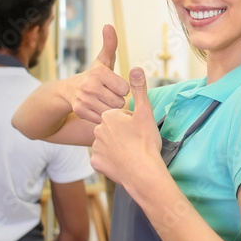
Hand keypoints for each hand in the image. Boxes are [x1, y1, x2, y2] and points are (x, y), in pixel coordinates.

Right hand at [70, 24, 129, 123]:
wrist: (69, 90)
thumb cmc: (94, 75)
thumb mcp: (103, 60)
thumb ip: (110, 44)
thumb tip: (109, 25)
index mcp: (99, 73)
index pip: (125, 88)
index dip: (121, 88)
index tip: (114, 85)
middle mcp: (90, 85)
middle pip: (119, 101)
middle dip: (117, 100)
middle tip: (109, 94)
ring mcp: (84, 99)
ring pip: (111, 111)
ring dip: (110, 108)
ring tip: (103, 101)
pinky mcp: (80, 111)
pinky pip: (102, 118)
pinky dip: (102, 115)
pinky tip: (97, 108)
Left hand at [90, 67, 163, 190]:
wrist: (142, 173)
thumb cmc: (145, 142)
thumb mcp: (145, 112)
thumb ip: (139, 90)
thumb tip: (136, 68)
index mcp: (109, 116)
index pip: (120, 115)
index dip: (132, 122)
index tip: (139, 130)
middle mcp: (98, 129)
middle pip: (113, 129)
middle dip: (123, 133)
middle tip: (137, 142)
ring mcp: (96, 147)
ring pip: (108, 143)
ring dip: (117, 147)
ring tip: (131, 153)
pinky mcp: (96, 163)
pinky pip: (104, 158)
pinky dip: (112, 160)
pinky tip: (122, 162)